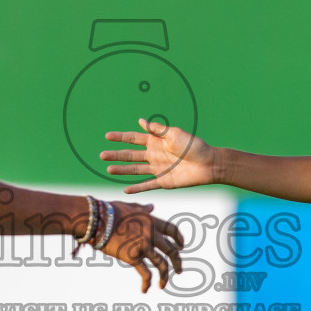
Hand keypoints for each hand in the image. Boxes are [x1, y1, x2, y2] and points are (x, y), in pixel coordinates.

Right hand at [94, 201, 184, 292]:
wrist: (96, 219)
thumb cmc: (108, 211)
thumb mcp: (129, 206)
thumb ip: (142, 209)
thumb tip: (151, 206)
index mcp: (151, 220)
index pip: (172, 230)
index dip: (179, 239)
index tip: (182, 247)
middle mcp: (151, 233)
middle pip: (172, 250)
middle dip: (177, 261)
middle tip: (179, 270)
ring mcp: (144, 246)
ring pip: (162, 265)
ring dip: (165, 276)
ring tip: (163, 285)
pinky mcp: (133, 257)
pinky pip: (145, 274)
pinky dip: (147, 283)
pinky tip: (145, 290)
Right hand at [100, 119, 216, 193]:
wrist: (209, 164)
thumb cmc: (194, 145)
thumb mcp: (174, 134)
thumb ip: (157, 129)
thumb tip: (140, 121)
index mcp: (156, 141)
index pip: (134, 138)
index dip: (121, 137)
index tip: (107, 136)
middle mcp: (154, 155)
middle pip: (130, 155)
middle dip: (116, 155)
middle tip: (101, 155)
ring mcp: (157, 169)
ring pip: (135, 170)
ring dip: (122, 170)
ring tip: (108, 170)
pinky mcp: (163, 182)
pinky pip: (147, 185)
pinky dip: (136, 188)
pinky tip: (125, 190)